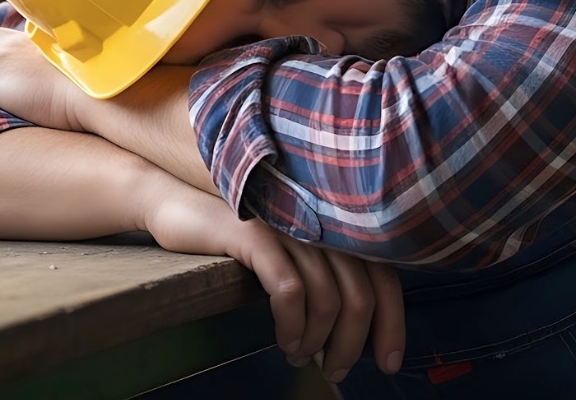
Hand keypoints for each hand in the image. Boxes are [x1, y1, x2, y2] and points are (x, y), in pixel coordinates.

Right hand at [139, 174, 405, 381]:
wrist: (183, 206)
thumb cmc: (245, 238)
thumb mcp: (296, 254)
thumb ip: (328, 277)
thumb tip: (353, 332)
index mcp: (338, 226)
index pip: (384, 279)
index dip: (392, 324)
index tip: (387, 360)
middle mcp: (322, 222)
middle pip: (359, 296)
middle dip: (349, 345)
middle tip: (334, 369)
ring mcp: (290, 227)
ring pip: (327, 299)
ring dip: (315, 341)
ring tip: (298, 355)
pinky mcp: (257, 234)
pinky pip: (289, 289)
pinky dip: (292, 324)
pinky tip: (284, 337)